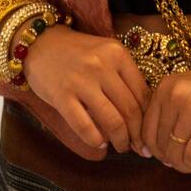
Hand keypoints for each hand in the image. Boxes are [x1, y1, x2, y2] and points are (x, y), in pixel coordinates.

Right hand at [20, 24, 152, 158]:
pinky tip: (99, 143)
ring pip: (112, 120)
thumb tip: (143, 113)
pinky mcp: (62, 95)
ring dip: (120, 141)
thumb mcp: (106, 54)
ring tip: (121, 147)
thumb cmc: (78, 52)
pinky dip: (96, 140)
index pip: (142, 93)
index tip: (148, 133)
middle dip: (136, 135)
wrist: (41, 43)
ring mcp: (81, 80)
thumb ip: (123, 76)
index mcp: (117, 54)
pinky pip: (85, 126)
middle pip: (130, 109)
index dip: (148, 118)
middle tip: (137, 147)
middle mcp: (102, 65)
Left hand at [141, 55, 190, 172]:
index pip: (147, 128)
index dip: (152, 149)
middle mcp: (175, 94)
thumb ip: (168, 112)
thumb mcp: (186, 89)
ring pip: (176, 152)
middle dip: (169, 159)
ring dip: (182, 164)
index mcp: (165, 86)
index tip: (162, 157)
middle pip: (161, 143)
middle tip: (181, 161)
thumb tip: (153, 152)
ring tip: (190, 163)